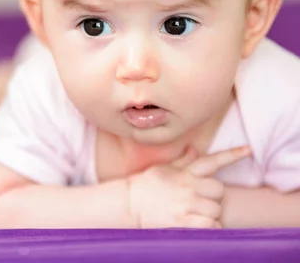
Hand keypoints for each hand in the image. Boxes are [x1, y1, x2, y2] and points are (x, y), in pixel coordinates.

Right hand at [128, 146, 250, 228]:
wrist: (128, 203)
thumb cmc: (145, 186)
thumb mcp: (163, 169)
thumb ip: (182, 161)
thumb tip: (194, 148)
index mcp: (184, 172)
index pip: (211, 161)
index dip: (232, 155)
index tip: (248, 150)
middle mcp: (187, 186)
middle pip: (219, 190)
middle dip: (212, 197)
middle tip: (198, 201)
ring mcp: (186, 204)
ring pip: (215, 209)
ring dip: (209, 214)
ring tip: (193, 214)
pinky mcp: (183, 221)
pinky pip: (210, 225)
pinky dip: (208, 227)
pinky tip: (197, 225)